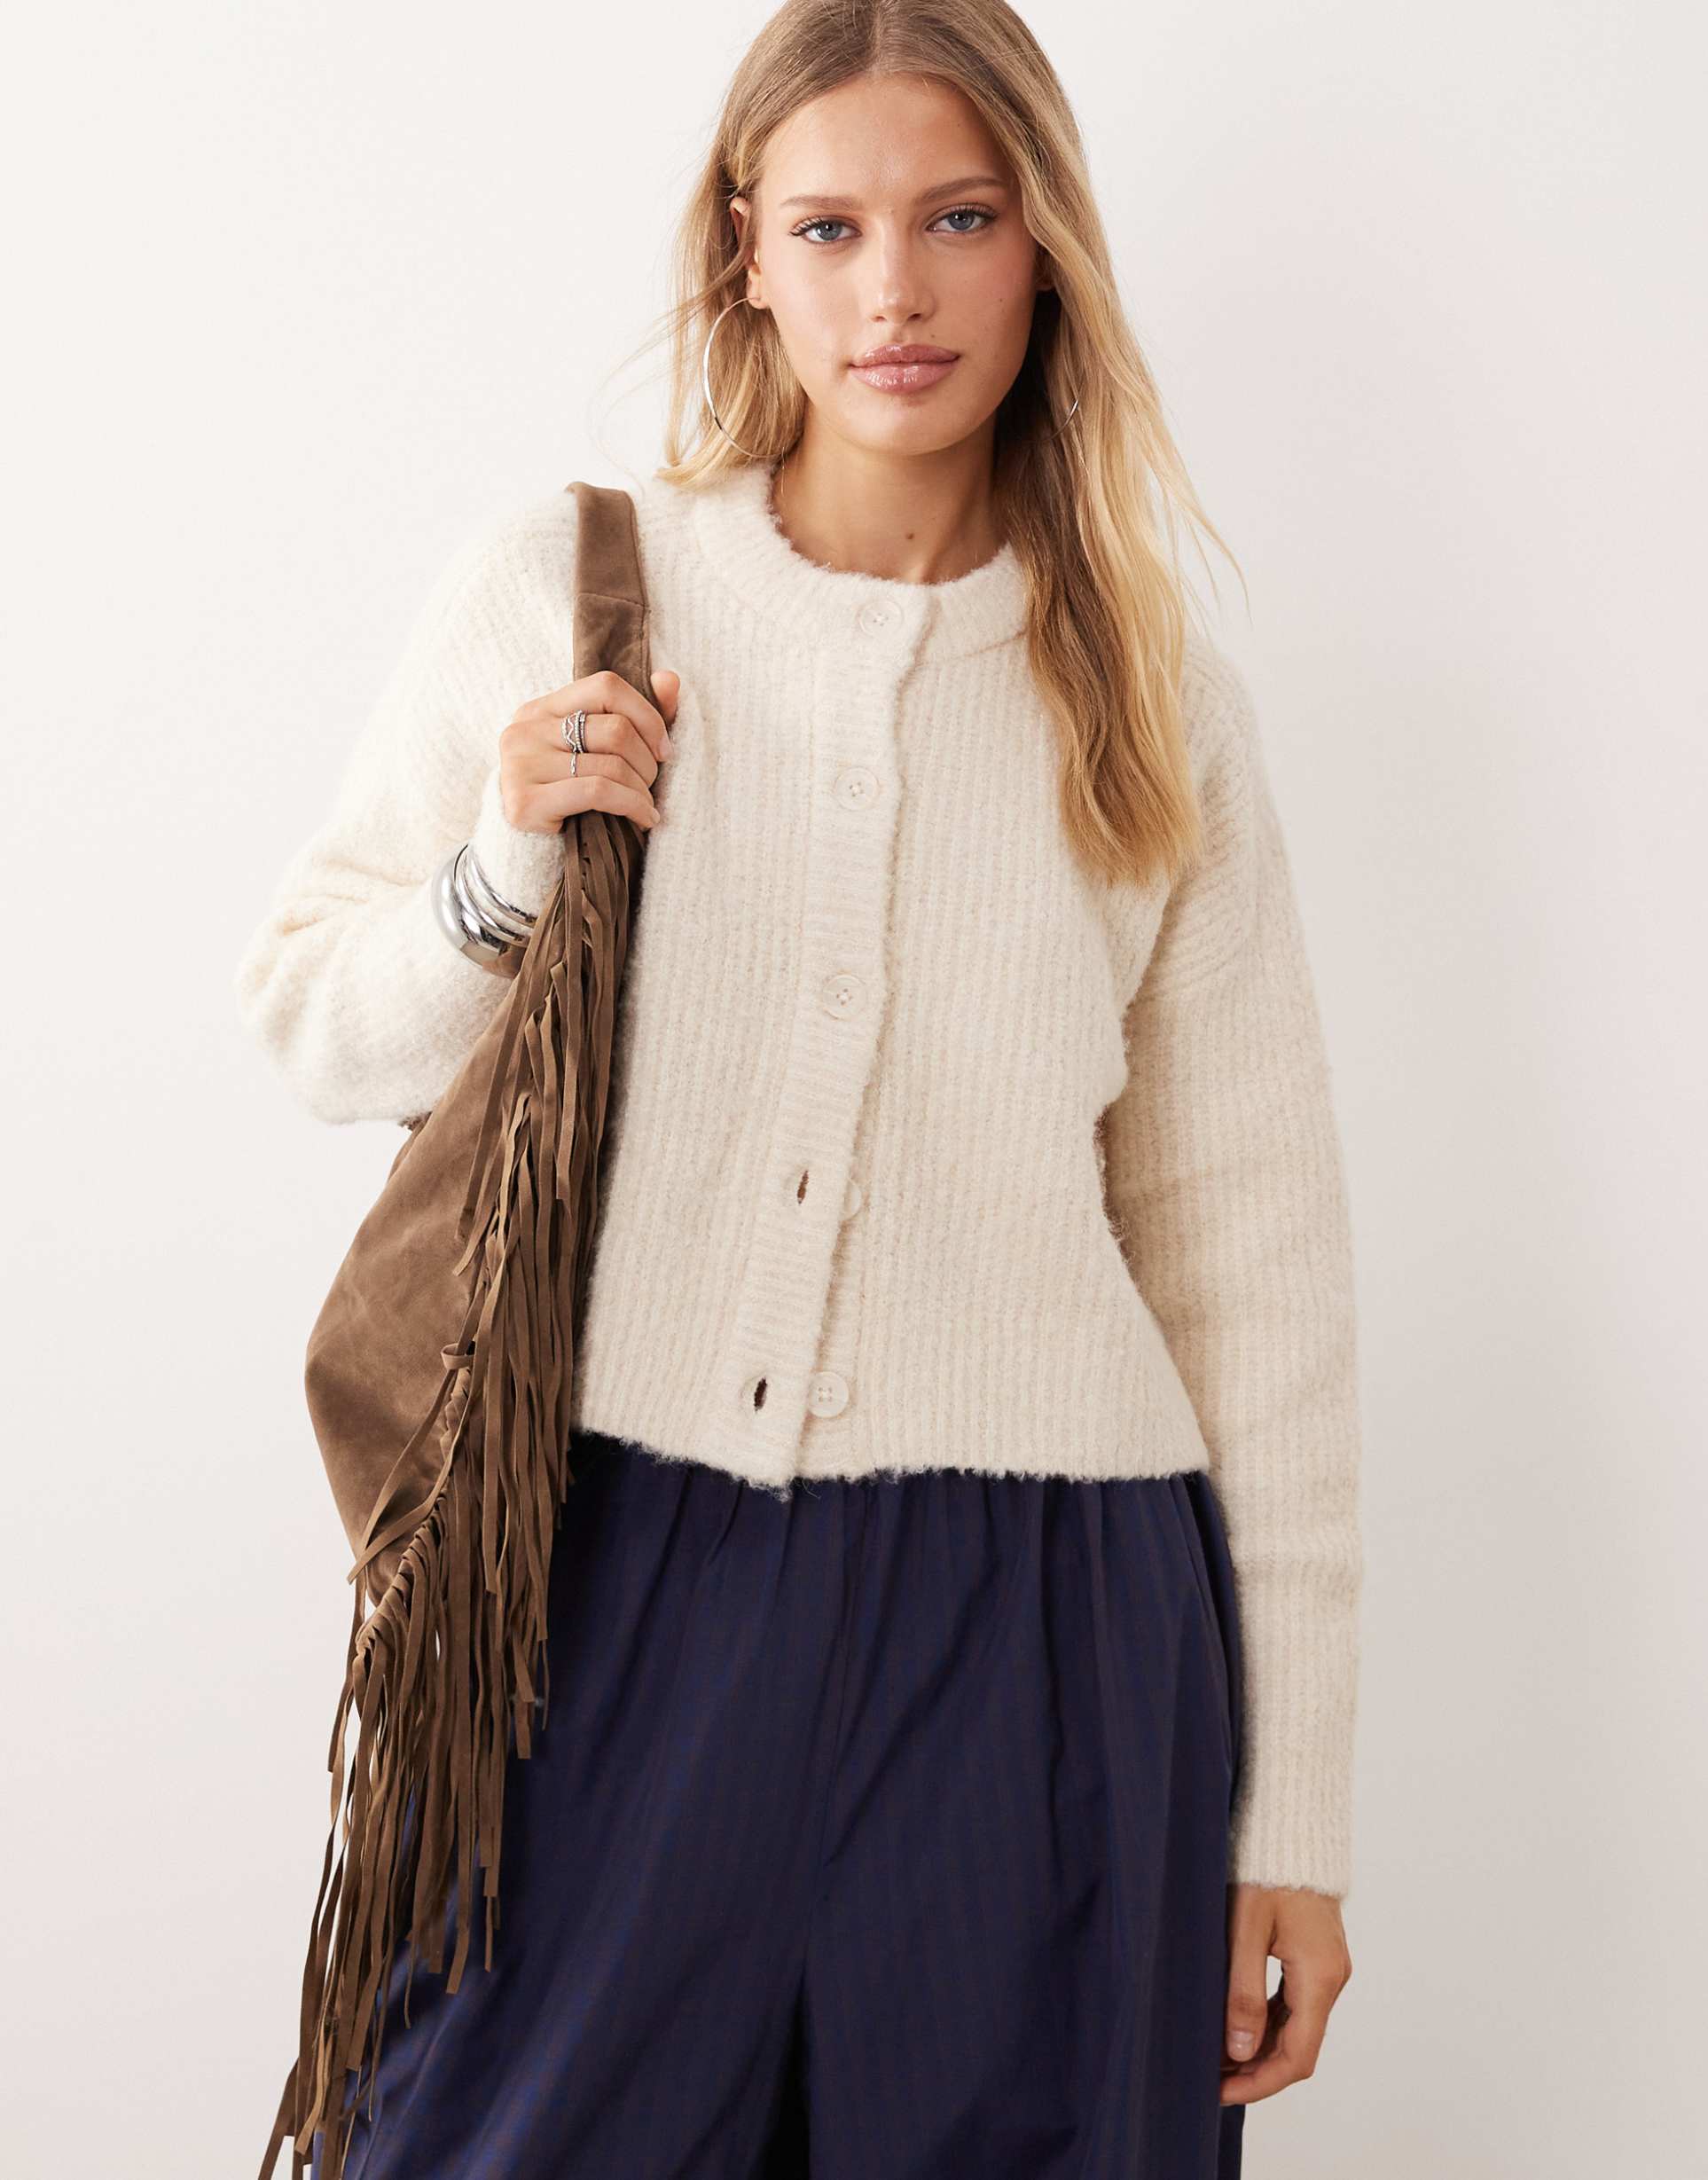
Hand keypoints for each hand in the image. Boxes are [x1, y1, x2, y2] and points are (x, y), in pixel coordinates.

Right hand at [498, 668, 680, 835]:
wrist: (529, 853)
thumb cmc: (571, 799)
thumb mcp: (599, 753)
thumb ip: (635, 716)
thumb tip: (670, 679)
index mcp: (540, 710)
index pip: (606, 687)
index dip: (646, 715)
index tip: (664, 750)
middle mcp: (525, 729)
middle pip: (614, 729)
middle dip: (647, 762)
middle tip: (652, 785)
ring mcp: (520, 764)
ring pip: (611, 764)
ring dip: (642, 791)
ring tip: (647, 806)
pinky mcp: (524, 801)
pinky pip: (598, 792)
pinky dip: (632, 806)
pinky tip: (644, 819)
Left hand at [1220, 1883, 1352, 2102]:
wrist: (1290, 1829)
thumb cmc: (1265, 1870)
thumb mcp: (1245, 1930)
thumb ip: (1243, 1992)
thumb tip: (1238, 2051)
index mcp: (1319, 1977)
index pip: (1297, 2056)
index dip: (1260, 2082)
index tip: (1220, 2092)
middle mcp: (1331, 1979)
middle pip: (1299, 2048)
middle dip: (1256, 2070)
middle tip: (1210, 2079)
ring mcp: (1327, 1969)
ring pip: (1297, 2028)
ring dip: (1260, 2048)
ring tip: (1215, 2057)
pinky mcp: (1317, 1958)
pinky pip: (1296, 2005)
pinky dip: (1268, 2023)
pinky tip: (1236, 2026)